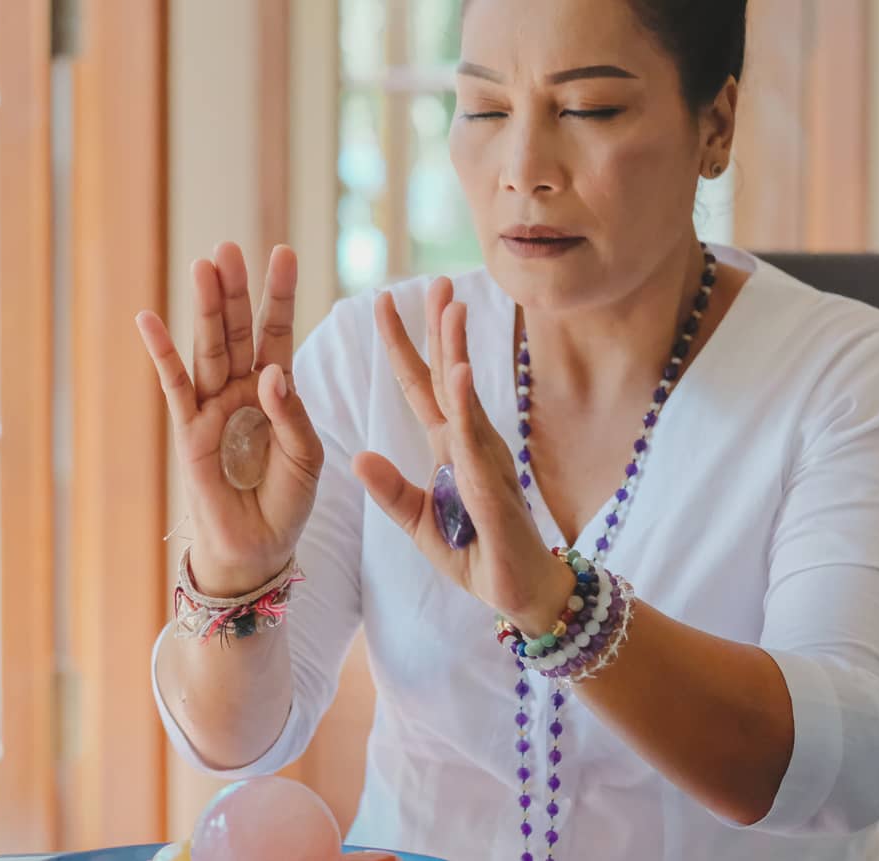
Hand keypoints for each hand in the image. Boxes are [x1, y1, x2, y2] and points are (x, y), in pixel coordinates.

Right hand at [135, 243, 324, 596]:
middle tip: (230, 246)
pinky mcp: (189, 431)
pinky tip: (149, 319)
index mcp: (275, 389)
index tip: (284, 252)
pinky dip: (163, 354)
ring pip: (208, 348)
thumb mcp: (306, 456)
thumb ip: (292, 414)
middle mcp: (240, 389)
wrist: (258, 548)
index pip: (277, 332)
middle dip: (235, 289)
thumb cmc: (285, 501)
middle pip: (238, 330)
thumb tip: (270, 372)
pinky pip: (174, 387)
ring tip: (204, 265)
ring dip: (206, 308)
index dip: (280, 294)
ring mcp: (211, 407)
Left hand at [350, 278, 572, 632]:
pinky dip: (466, 409)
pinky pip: (476, 444)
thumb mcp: (417, 523)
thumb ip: (390, 492)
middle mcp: (470, 444)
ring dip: (456, 352)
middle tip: (433, 281)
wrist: (519, 595)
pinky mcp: (494, 488)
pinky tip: (457, 377)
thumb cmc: (475, 554)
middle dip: (439, 328)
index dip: (403, 346)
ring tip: (448, 310)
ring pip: (466, 398)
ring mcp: (486, 462)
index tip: (385, 303)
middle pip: (448, 377)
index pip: (421, 387)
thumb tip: (358, 458)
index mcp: (448, 447)